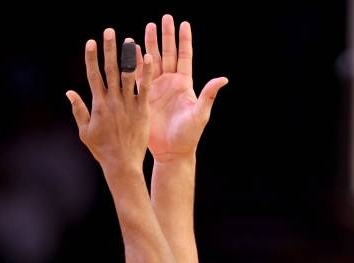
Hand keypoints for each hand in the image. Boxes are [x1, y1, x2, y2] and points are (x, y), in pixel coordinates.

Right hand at [66, 28, 153, 173]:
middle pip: (110, 70)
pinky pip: (145, 88)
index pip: (93, 76)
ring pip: (127, 75)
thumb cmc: (103, 149)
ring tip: (128, 39)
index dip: (91, 58)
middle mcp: (112, 101)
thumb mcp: (85, 131)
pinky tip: (149, 58)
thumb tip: (69, 92)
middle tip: (109, 31)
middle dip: (109, 50)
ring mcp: (128, 105)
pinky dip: (146, 73)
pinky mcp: (142, 110)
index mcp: (98, 104)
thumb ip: (78, 110)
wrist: (122, 164)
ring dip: (128, 56)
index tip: (91, 42)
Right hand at [141, 14, 227, 161]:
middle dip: (165, 36)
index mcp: (185, 84)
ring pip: (153, 61)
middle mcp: (171, 83)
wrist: (171, 152)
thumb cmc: (189, 135)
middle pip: (168, 53)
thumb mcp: (200, 114)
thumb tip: (223, 79)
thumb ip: (208, 94)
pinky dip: (135, 63)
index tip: (183, 23)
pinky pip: (138, 76)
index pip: (185, 57)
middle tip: (163, 18)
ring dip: (149, 45)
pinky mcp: (144, 96)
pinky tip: (130, 50)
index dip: (184, 40)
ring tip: (146, 27)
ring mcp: (157, 88)